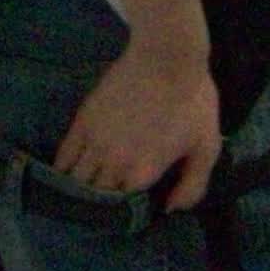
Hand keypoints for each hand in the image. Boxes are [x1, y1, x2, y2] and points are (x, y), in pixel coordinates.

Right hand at [51, 41, 221, 213]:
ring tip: (80, 198)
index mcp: (141, 174)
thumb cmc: (191, 101)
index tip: (128, 212)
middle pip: (96, 197)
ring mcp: (94, 141)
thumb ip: (192, 186)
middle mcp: (112, 163)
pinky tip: (64, 174)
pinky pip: (65, 153)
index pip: (124, 210)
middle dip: (99, 207)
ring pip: (76, 179)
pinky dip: (62, 168)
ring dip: (78, 191)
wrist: (167, 55)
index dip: (125, 215)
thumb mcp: (206, 147)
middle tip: (102, 209)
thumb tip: (170, 210)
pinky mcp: (84, 119)